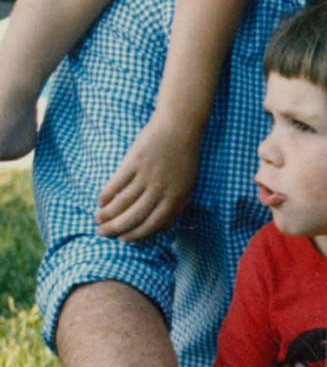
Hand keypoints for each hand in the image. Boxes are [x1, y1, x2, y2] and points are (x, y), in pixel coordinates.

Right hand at [96, 114, 201, 238]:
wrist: (180, 126)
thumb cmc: (183, 158)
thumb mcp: (188, 184)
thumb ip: (176, 205)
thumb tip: (162, 228)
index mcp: (177, 197)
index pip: (153, 224)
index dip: (135, 234)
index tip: (123, 239)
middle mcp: (162, 189)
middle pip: (134, 216)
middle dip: (116, 228)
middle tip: (102, 233)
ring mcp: (147, 175)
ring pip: (122, 203)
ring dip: (107, 214)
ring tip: (98, 219)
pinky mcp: (134, 162)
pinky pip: (116, 185)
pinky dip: (106, 196)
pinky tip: (100, 202)